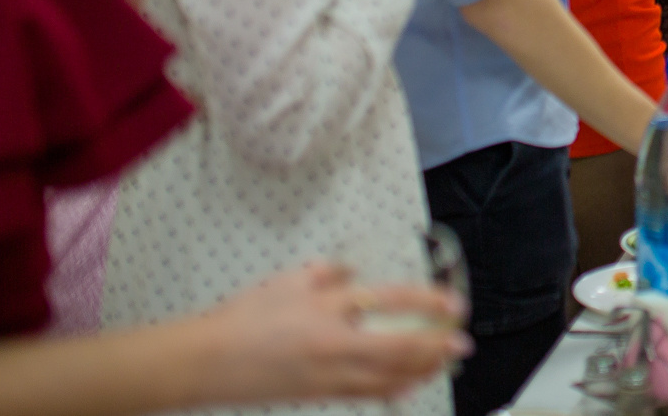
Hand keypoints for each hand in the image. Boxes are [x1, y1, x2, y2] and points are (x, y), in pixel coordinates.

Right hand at [198, 262, 467, 404]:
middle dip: (437, 346)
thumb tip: (353, 273)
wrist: (205, 361)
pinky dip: (392, 390)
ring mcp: (328, 374)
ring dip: (422, 370)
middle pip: (400, 347)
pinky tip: (408, 387)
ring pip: (388, 376)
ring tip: (444, 363)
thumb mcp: (288, 281)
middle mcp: (335, 343)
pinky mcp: (318, 394)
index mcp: (329, 308)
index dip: (427, 302)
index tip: (452, 303)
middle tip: (462, 343)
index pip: (391, 300)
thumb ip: (328, 273)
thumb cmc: (243, 317)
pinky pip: (365, 394)